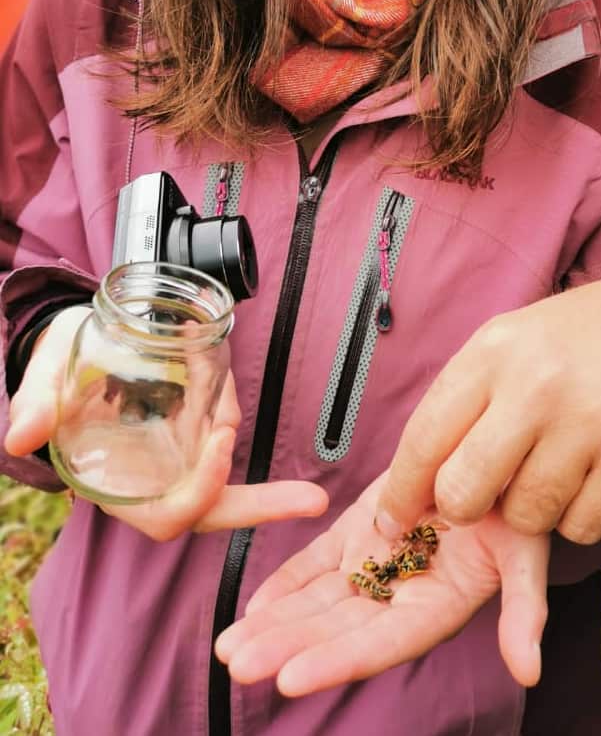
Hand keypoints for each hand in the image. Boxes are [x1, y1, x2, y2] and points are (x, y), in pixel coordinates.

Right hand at [5, 305, 327, 539]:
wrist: (64, 344)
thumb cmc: (54, 369)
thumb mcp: (41, 380)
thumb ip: (35, 406)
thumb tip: (23, 436)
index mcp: (117, 487)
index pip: (170, 517)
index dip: (201, 490)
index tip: (220, 437)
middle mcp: (152, 482)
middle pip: (215, 511)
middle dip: (264, 508)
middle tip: (312, 501)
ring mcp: (172, 459)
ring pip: (224, 480)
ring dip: (239, 438)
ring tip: (218, 375)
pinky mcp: (186, 432)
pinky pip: (218, 438)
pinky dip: (228, 413)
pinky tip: (222, 377)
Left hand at [215, 474, 548, 695]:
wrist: (499, 450)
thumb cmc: (520, 504)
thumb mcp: (526, 552)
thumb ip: (522, 609)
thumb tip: (530, 671)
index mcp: (436, 607)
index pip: (379, 644)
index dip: (336, 661)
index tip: (289, 679)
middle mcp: (399, 596)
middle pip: (336, 630)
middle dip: (286, 647)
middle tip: (237, 664)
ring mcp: (375, 566)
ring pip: (317, 602)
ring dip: (274, 624)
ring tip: (227, 647)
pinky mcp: (358, 534)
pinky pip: (314, 565)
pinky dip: (283, 584)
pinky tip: (249, 607)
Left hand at [375, 270, 600, 543]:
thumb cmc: (568, 344)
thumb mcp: (505, 345)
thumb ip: (461, 405)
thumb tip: (412, 487)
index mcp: (494, 352)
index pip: (424, 439)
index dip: (402, 491)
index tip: (392, 520)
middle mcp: (539, 387)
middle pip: (465, 493)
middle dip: (463, 507)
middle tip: (481, 496)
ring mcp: (591, 425)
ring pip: (525, 518)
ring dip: (528, 508)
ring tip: (547, 469)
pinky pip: (581, 527)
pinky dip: (577, 516)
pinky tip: (587, 477)